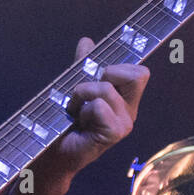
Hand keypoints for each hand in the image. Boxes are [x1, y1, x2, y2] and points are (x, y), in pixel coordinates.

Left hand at [56, 35, 149, 172]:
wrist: (54, 153)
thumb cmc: (64, 123)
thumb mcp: (75, 89)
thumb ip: (84, 66)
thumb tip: (87, 41)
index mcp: (125, 100)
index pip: (139, 72)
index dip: (118, 67)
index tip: (98, 76)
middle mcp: (129, 111)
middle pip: (137, 75)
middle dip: (105, 76)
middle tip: (86, 94)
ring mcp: (124, 123)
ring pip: (107, 88)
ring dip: (82, 94)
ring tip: (74, 110)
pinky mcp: (115, 133)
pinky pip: (99, 106)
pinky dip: (82, 110)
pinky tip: (77, 122)